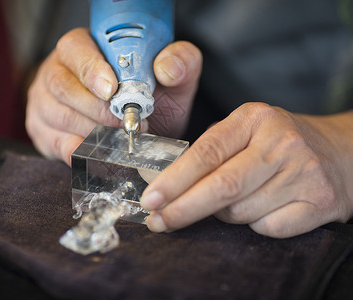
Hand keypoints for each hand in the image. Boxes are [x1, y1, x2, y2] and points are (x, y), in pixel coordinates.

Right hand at [26, 28, 201, 164]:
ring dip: (93, 130)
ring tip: (119, 137)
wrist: (134, 129)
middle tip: (124, 121)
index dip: (91, 70)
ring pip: (59, 116)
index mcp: (83, 48)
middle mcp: (56, 72)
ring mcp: (45, 103)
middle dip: (97, 108)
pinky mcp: (44, 132)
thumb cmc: (147, 100)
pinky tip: (100, 153)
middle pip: (63, 85)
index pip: (75, 49)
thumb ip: (180, 64)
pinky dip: (79, 151)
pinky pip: (57, 144)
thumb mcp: (171, 80)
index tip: (112, 91)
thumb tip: (167, 68)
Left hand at [140, 103, 352, 237]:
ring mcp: (304, 172)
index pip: (206, 152)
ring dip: (223, 216)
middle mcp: (282, 142)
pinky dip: (254, 225)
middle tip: (158, 222)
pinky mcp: (321, 201)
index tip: (151, 199)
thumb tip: (165, 186)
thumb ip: (210, 151)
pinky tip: (262, 209)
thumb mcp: (245, 131)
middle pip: (222, 186)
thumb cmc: (279, 143)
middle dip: (183, 209)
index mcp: (254, 118)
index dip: (174, 180)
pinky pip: (268, 228)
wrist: (341, 151)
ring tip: (233, 202)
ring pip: (241, 212)